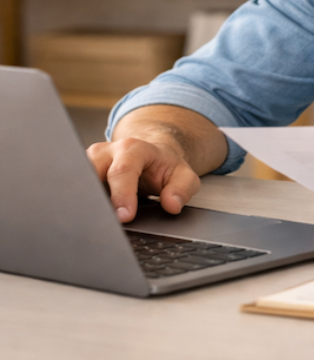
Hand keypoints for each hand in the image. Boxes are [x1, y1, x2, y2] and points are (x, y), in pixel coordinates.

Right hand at [86, 138, 200, 223]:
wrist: (151, 156)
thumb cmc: (164, 168)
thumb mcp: (184, 175)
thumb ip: (182, 188)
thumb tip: (171, 204)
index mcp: (133, 148)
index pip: (123, 170)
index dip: (122, 194)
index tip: (125, 217)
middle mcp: (107, 151)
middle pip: (92, 172)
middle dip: (94, 198)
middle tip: (100, 222)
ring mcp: (90, 161)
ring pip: (76, 179)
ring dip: (81, 200)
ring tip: (90, 221)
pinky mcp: (80, 172)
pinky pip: (73, 188)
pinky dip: (77, 202)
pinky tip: (83, 216)